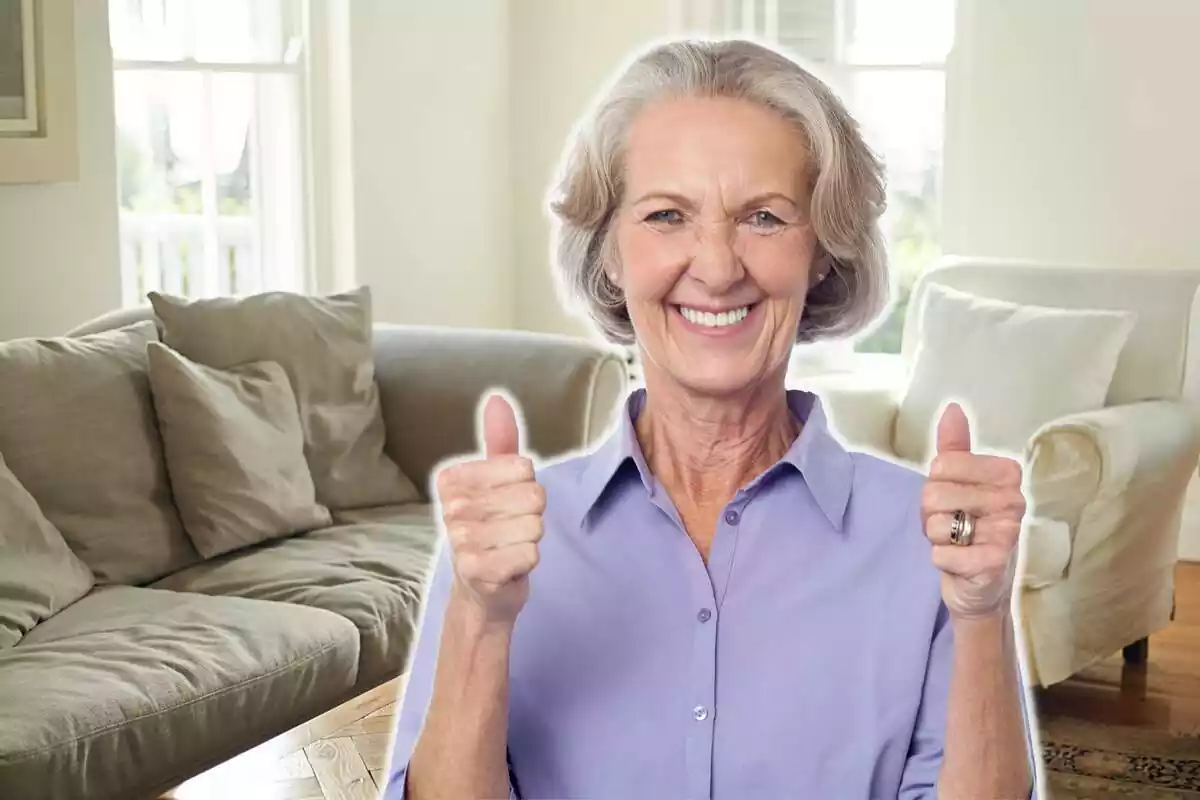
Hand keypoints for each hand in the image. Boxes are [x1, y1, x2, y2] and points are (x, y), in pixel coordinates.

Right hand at [434, 393, 545, 624]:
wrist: (482, 589)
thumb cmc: (492, 528)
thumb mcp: (497, 481)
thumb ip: (500, 441)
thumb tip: (496, 398)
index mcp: (452, 478)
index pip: (524, 467)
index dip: (526, 486)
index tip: (506, 503)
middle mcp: (452, 506)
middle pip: (533, 496)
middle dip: (532, 515)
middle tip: (510, 528)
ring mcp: (461, 540)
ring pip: (535, 526)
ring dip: (530, 540)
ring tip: (508, 546)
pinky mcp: (477, 570)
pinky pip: (530, 553)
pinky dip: (528, 562)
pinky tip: (508, 566)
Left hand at [921, 403, 1026, 619]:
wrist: (980, 583)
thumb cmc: (968, 526)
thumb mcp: (960, 484)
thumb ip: (955, 447)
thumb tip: (952, 408)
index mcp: (1006, 473)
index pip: (942, 463)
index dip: (935, 484)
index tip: (952, 498)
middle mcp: (1012, 499)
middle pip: (933, 492)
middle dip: (930, 513)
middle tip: (952, 524)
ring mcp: (1006, 531)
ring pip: (935, 523)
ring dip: (935, 538)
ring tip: (956, 543)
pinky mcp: (993, 562)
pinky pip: (941, 554)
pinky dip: (942, 561)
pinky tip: (961, 562)